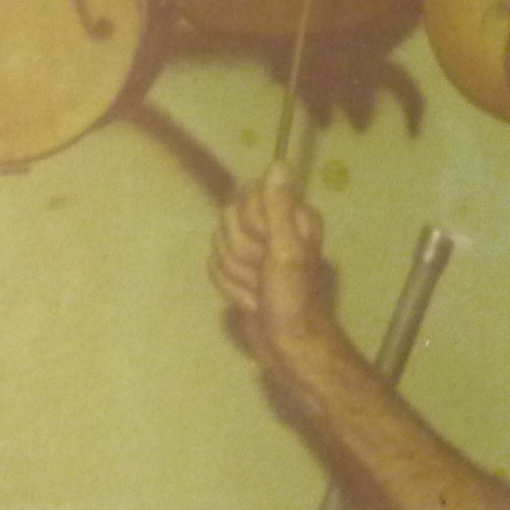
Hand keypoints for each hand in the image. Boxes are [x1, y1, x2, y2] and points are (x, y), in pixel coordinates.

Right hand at [209, 163, 344, 382]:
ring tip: (259, 291)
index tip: (266, 247)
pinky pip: (216, 266)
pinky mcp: (244, 270)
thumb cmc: (293, 299)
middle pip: (229, 218)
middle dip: (241, 252)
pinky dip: (231, 287)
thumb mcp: (286, 250)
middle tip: (263, 274)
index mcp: (292, 215)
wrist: (288, 346)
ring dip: (236, 274)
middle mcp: (276, 227)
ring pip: (219, 244)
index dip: (249, 223)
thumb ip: (278, 207)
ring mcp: (259, 250)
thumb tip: (279, 163)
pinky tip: (251, 300)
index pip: (247, 193)